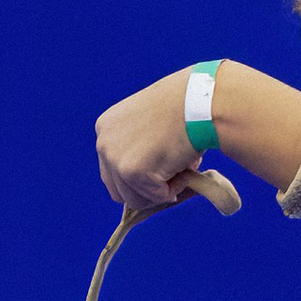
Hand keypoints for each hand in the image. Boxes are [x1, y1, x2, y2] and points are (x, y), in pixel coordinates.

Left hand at [95, 71, 217, 215]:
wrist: (197, 100)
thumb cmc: (182, 107)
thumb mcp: (147, 123)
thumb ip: (137, 147)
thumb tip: (143, 180)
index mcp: (105, 129)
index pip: (112, 173)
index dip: (138, 179)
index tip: (160, 169)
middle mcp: (104, 144)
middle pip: (119, 192)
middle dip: (146, 190)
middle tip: (171, 174)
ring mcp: (116, 159)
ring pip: (136, 200)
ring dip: (161, 190)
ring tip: (179, 165)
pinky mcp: (132, 172)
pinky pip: (157, 197)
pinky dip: (174, 188)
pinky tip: (183, 165)